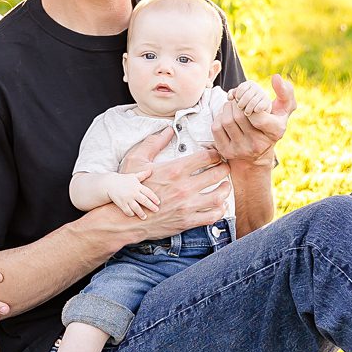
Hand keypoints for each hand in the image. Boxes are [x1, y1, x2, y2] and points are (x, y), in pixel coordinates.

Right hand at [105, 173, 160, 218]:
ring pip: (136, 208)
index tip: (158, 203)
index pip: (148, 192)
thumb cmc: (123, 179)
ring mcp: (127, 198)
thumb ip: (142, 175)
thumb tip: (151, 170)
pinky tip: (134, 215)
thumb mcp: (133, 176)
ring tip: (145, 217)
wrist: (110, 183)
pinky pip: (127, 210)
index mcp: (137, 186)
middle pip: (144, 201)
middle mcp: (133, 192)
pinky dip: (131, 213)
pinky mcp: (121, 203)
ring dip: (141, 213)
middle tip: (156, 210)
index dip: (154, 198)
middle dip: (151, 206)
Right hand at [112, 128, 228, 241]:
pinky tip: (218, 204)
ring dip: (226, 189)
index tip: (215, 154)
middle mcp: (184, 187)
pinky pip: (212, 216)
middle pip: (217, 174)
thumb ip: (154, 143)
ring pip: (219, 195)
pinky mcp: (187, 221)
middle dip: (224, 168)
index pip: (207, 157)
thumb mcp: (137, 160)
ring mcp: (187, 206)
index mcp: (175, 170)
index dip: (215, 153)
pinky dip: (220, 209)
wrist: (125, 218)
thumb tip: (168, 130)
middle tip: (224, 167)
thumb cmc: (131, 188)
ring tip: (225, 185)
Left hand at [213, 73, 295, 164]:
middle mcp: (259, 144)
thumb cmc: (271, 124)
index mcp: (275, 132)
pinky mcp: (227, 152)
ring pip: (227, 120)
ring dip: (227, 108)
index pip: (257, 113)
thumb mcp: (284, 110)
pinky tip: (226, 117)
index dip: (250, 102)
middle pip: (239, 115)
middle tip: (237, 101)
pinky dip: (219, 117)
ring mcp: (242, 150)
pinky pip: (216, 127)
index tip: (250, 101)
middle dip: (236, 103)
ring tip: (232, 107)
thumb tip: (276, 77)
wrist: (256, 155)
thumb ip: (286, 93)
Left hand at [228, 79, 271, 116]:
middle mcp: (257, 87)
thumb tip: (230, 97)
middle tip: (240, 108)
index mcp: (249, 84)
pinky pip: (260, 106)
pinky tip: (254, 111)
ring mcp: (263, 94)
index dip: (238, 96)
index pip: (242, 88)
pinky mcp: (268, 102)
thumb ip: (232, 94)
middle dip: (241, 103)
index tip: (237, 100)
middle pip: (247, 96)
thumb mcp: (237, 96)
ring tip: (246, 113)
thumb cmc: (244, 101)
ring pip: (253, 102)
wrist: (258, 108)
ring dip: (248, 109)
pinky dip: (256, 110)